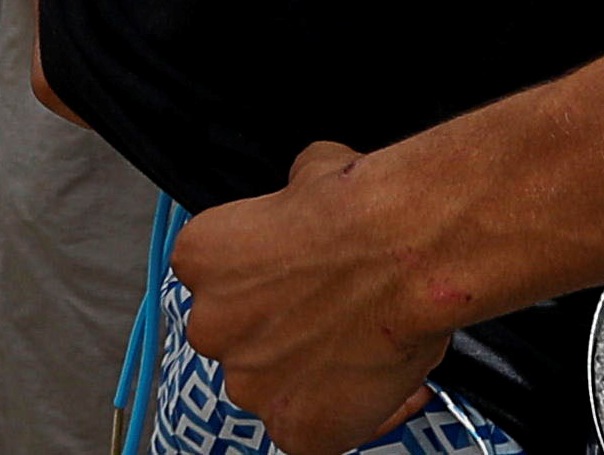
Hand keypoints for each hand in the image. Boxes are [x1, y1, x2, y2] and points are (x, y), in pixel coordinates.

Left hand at [165, 140, 457, 454]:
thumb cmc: (361, 211)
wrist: (405, 252)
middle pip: (235, 338)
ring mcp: (249, 384)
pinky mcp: (295, 431)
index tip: (292, 284)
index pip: (214, 283)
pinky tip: (370, 385)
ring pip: (269, 387)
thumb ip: (288, 206)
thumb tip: (305, 197)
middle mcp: (211, 326)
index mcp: (198, 260)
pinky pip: (307, 433)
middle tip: (327, 318)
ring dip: (304, 374)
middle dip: (275, 332)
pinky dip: (338, 417)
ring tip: (356, 349)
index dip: (258, 285)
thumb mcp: (305, 174)